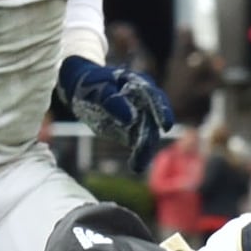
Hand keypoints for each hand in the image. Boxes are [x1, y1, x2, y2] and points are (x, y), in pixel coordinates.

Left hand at [56, 56, 173, 171]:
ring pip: (148, 135)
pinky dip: (138, 155)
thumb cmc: (92, 85)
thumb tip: (130, 118)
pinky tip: (136, 165)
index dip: (162, 111)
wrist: (84, 91)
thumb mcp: (98, 90)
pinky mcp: (133, 131)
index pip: (155, 98)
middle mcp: (146, 102)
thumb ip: (112, 101)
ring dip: (145, 151)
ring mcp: (141, 117)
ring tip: (138, 165)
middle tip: (145, 152)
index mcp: (140, 85)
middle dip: (150, 138)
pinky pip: (139, 144)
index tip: (166, 126)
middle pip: (153, 121)